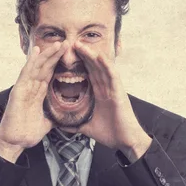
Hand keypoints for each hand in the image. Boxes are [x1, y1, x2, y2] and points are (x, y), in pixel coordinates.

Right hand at [0, 41, 68, 160]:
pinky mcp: (18, 91)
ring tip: (58, 43)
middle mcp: (31, 88)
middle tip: (67, 43)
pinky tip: (36, 51)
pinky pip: (26, 73)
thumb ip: (54, 115)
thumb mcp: (47, 123)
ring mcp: (24, 88)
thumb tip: (65, 115)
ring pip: (37, 67)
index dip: (58, 64)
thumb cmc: (27, 133)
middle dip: (55, 55)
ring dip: (47, 55)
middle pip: (45, 67)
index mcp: (37, 94)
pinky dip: (31, 62)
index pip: (50, 75)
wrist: (15, 142)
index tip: (69, 55)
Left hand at [74, 43, 151, 160]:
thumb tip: (60, 124)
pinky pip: (112, 75)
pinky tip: (98, 55)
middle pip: (93, 67)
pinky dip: (106, 65)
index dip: (79, 65)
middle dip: (83, 55)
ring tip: (80, 44)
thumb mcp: (87, 127)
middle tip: (70, 43)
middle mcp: (106, 88)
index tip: (66, 56)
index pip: (88, 75)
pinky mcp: (119, 92)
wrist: (125, 142)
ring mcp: (113, 89)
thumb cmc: (110, 134)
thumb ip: (75, 123)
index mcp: (99, 94)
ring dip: (91, 55)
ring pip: (101, 67)